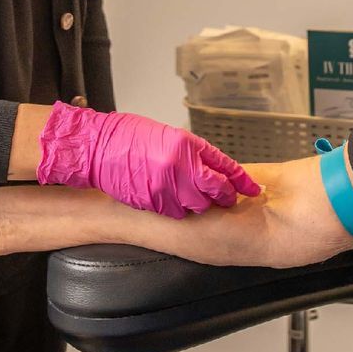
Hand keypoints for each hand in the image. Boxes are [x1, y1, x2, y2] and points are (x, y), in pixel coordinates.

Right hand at [36, 102, 260, 217]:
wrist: (99, 149)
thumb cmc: (130, 138)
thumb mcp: (168, 137)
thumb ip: (192, 154)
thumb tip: (212, 169)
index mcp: (188, 145)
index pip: (225, 166)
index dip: (241, 180)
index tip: (253, 188)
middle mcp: (181, 165)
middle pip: (216, 190)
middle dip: (224, 197)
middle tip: (225, 200)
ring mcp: (167, 186)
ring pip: (197, 206)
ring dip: (199, 205)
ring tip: (192, 200)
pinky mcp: (154, 202)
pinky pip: (176, 213)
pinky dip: (178, 211)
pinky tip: (172, 204)